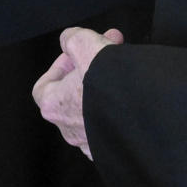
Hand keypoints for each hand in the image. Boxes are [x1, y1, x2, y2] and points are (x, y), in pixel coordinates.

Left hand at [31, 27, 122, 159]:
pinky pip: (111, 125)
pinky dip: (117, 108)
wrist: (143, 113)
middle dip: (89, 68)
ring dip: (104, 88)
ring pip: (92, 109)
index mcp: (53, 106)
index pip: (44, 87)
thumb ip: (71, 39)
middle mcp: (69, 128)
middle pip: (71, 94)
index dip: (59, 66)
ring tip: (123, 70)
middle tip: (107, 51)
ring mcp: (91, 141)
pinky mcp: (112, 147)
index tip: (76, 54)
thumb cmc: (108, 83)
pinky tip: (130, 94)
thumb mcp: (84, 43)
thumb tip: (69, 39)